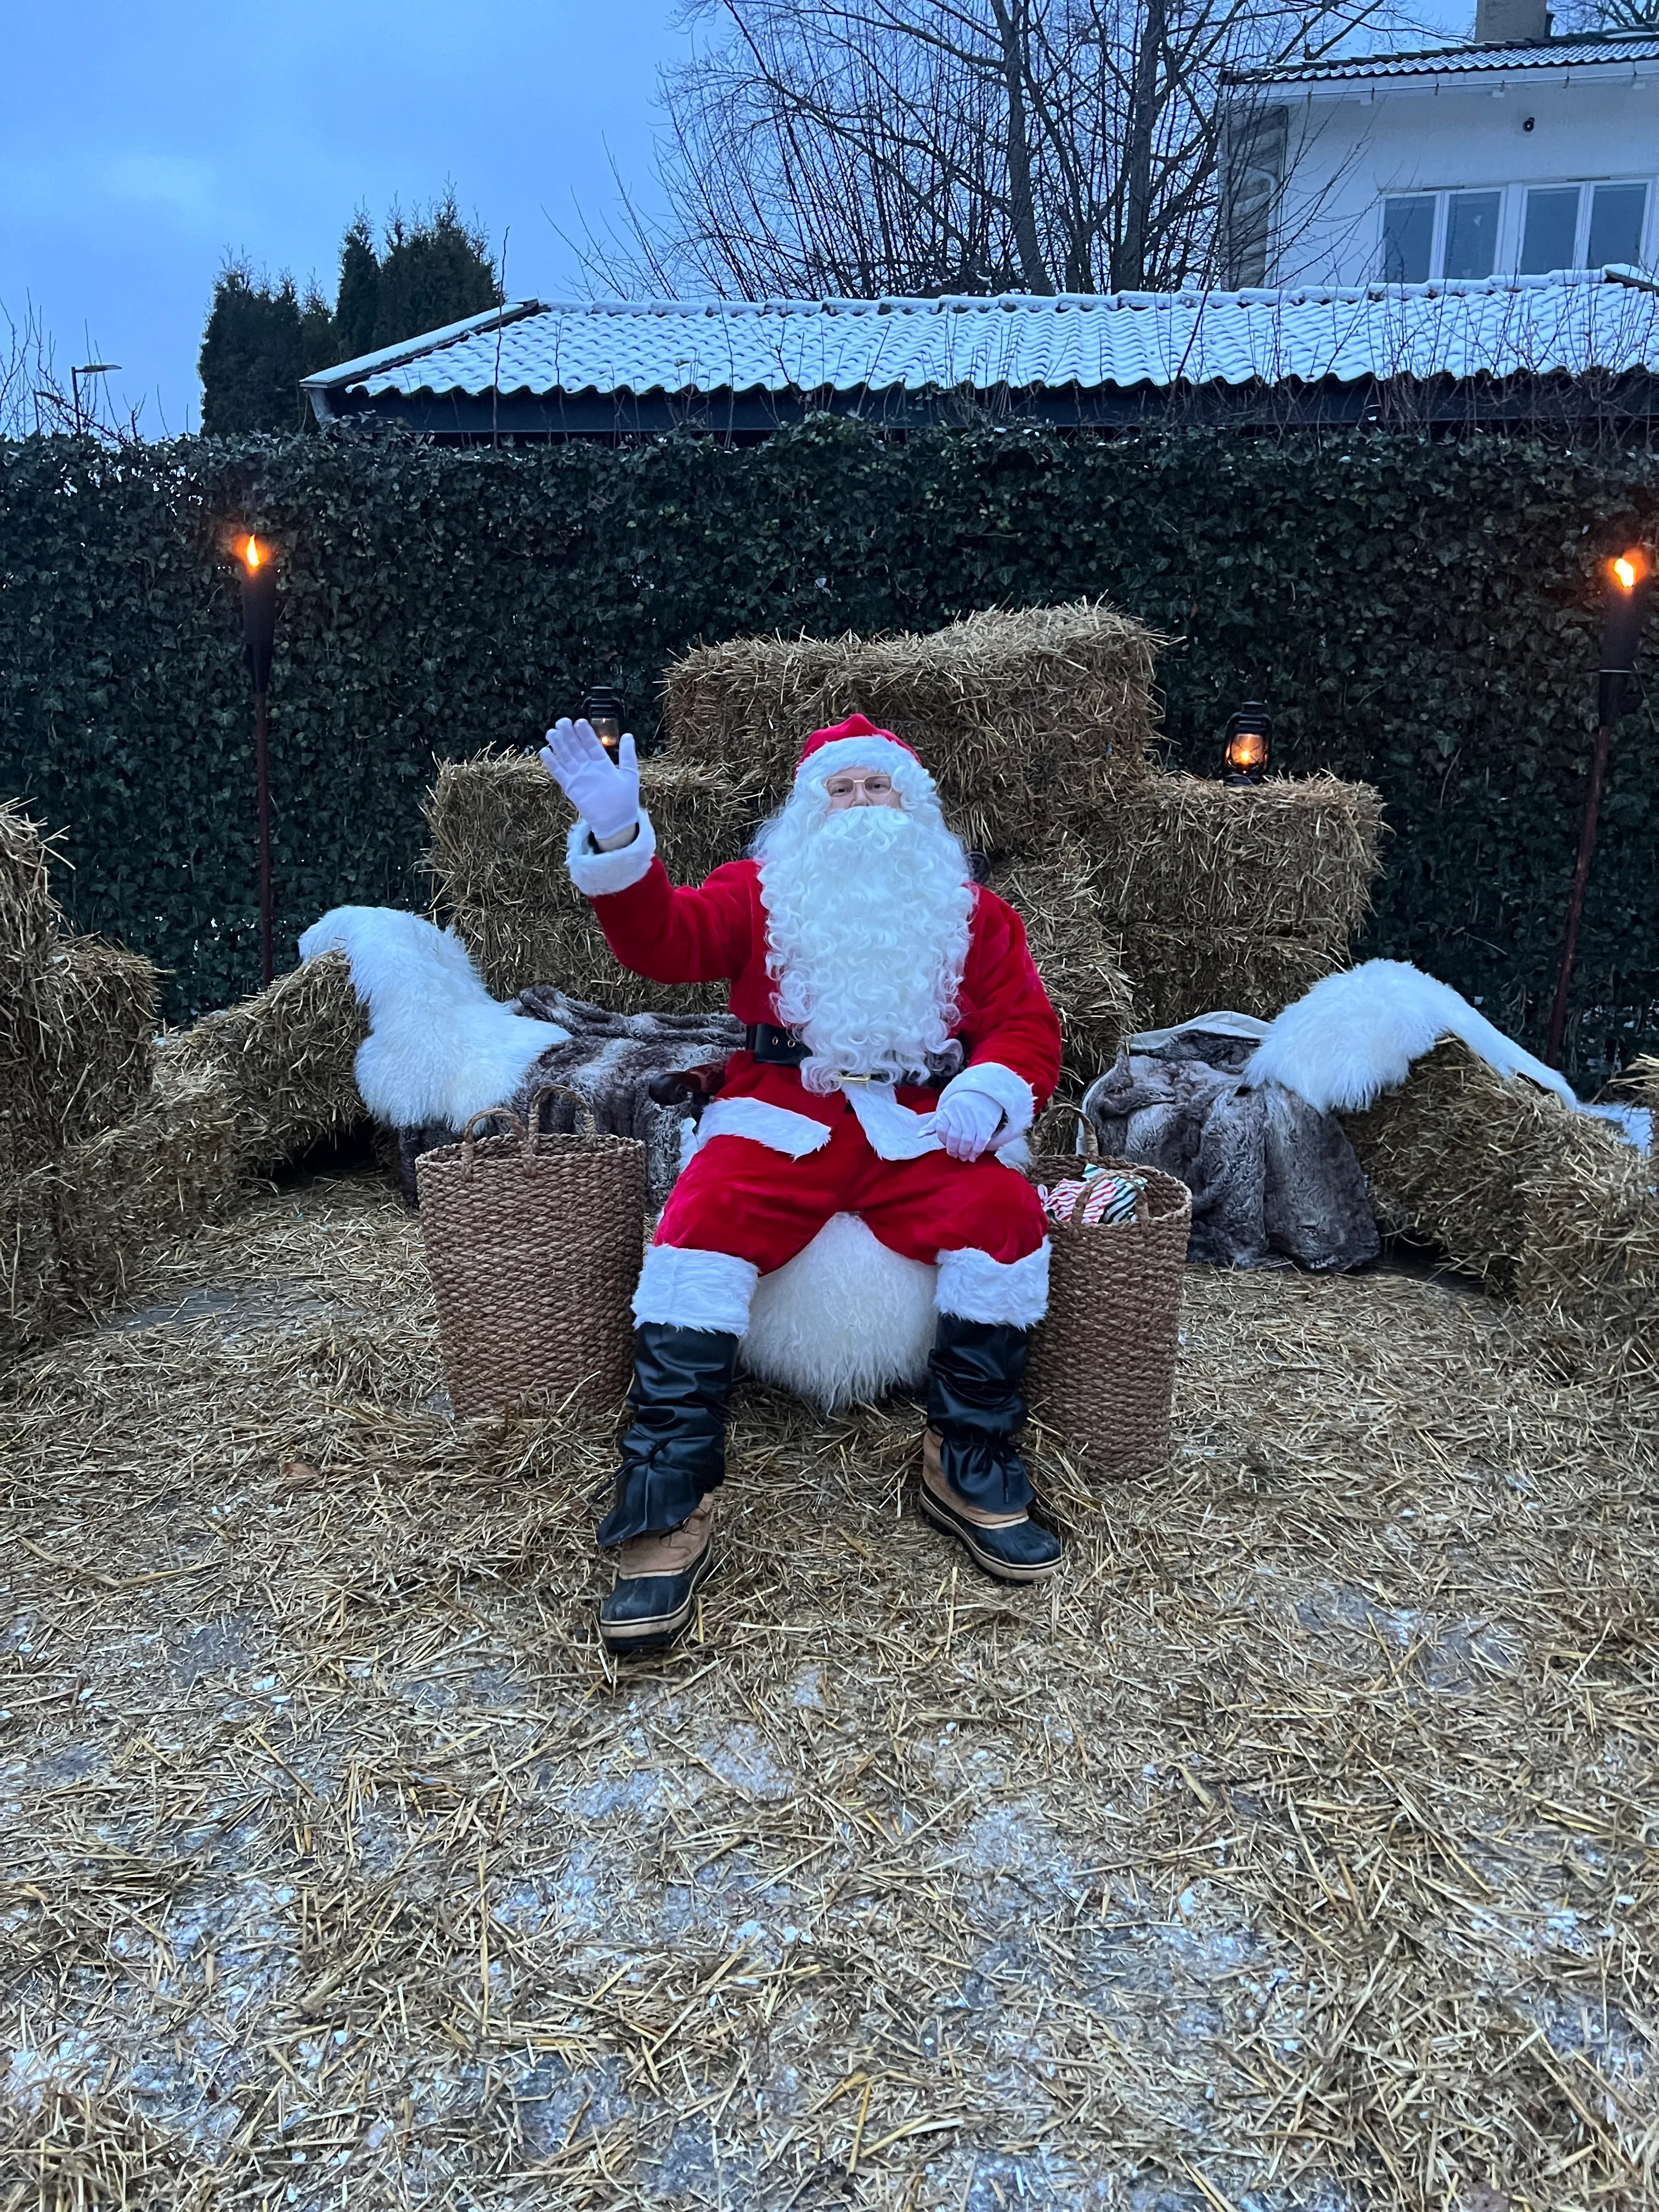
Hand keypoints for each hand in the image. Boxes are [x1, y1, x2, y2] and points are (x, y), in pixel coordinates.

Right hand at [539, 718, 639, 844]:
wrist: (616, 822)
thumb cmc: (625, 800)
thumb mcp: (630, 773)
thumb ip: (627, 755)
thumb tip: (628, 735)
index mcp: (602, 763)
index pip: (591, 744)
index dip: (585, 733)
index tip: (579, 721)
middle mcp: (588, 768)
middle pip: (576, 748)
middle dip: (569, 735)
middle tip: (562, 722)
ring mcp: (579, 776)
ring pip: (566, 757)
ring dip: (559, 745)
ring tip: (551, 732)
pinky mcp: (571, 787)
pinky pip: (559, 773)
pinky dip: (552, 763)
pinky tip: (545, 751)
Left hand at [931, 1086, 1003, 1161]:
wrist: (983, 1093)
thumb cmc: (961, 1104)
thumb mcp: (945, 1110)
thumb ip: (933, 1124)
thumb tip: (919, 1136)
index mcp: (948, 1110)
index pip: (941, 1129)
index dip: (943, 1140)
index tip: (946, 1146)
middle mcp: (960, 1114)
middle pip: (954, 1137)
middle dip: (953, 1149)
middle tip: (955, 1155)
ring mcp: (974, 1120)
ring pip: (967, 1141)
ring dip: (964, 1152)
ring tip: (964, 1156)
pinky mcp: (986, 1124)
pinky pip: (980, 1141)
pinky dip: (976, 1151)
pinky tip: (973, 1155)